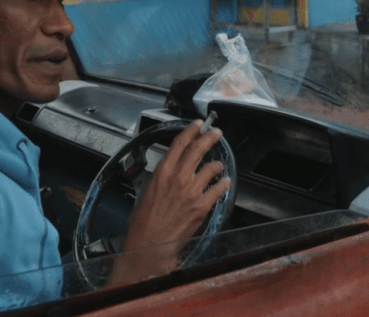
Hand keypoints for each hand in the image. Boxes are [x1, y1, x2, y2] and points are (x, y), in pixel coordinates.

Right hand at [111, 120, 230, 283]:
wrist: (149, 243)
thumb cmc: (145, 222)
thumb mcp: (148, 190)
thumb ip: (162, 177)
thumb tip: (171, 170)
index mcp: (163, 172)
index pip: (179, 143)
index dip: (191, 130)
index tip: (199, 125)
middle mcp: (178, 178)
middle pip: (198, 149)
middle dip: (210, 137)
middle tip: (217, 133)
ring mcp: (191, 191)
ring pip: (211, 168)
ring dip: (217, 165)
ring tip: (218, 166)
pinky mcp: (201, 206)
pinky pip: (218, 188)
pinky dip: (223, 184)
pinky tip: (224, 183)